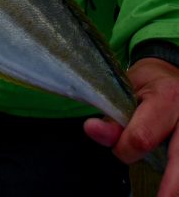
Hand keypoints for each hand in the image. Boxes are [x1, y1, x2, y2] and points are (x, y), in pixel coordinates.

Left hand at [84, 58, 178, 196]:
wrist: (169, 75)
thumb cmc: (144, 84)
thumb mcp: (125, 91)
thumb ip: (113, 116)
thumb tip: (92, 130)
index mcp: (165, 98)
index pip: (142, 137)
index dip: (124, 148)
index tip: (117, 148)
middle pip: (178, 156)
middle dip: (171, 184)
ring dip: (176, 183)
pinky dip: (178, 174)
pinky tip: (172, 186)